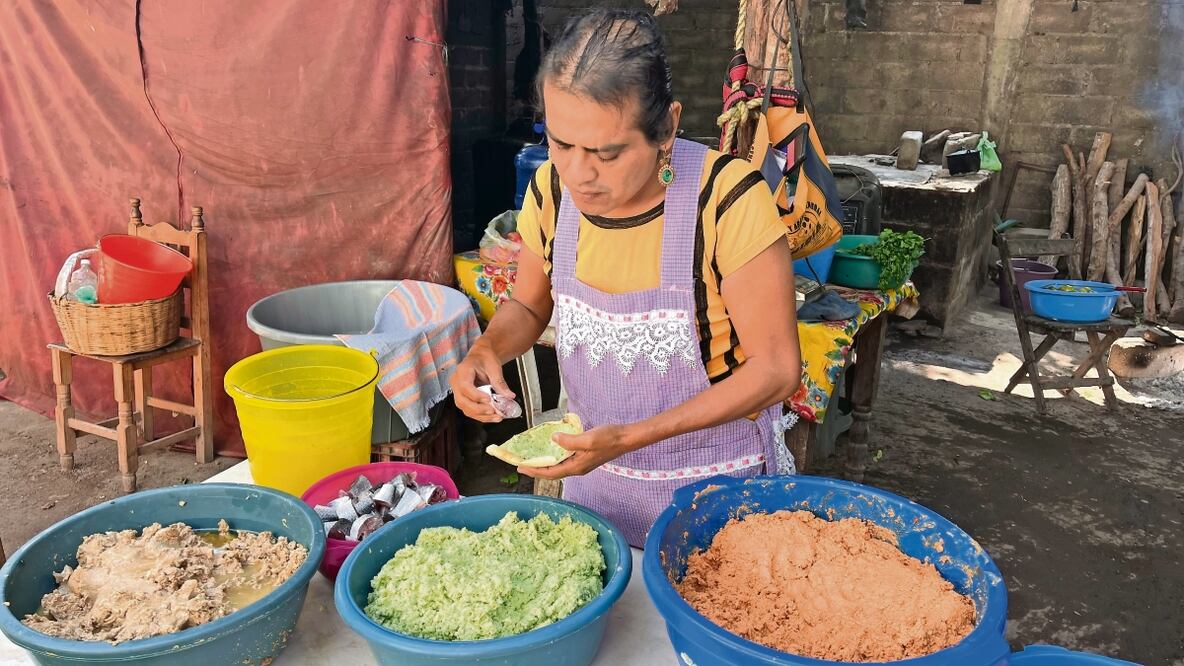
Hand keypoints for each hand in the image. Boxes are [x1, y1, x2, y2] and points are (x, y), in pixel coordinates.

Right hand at [451, 345, 513, 422]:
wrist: (481, 356)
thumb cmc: (484, 358)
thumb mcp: (494, 367)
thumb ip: (500, 382)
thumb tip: (509, 396)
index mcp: (463, 371)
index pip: (465, 386)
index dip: (476, 396)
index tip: (489, 400)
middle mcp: (457, 382)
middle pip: (462, 401)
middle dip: (479, 409)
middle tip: (493, 411)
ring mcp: (458, 391)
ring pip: (465, 408)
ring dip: (481, 416)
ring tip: (496, 416)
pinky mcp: (463, 398)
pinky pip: (469, 410)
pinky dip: (481, 415)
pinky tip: (492, 416)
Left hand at [518, 424, 637, 479]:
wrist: (626, 438)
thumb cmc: (609, 438)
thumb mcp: (588, 438)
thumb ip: (569, 441)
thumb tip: (554, 439)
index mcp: (576, 467)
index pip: (550, 473)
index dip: (534, 470)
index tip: (520, 467)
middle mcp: (577, 468)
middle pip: (552, 472)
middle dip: (536, 469)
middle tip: (521, 464)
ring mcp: (582, 463)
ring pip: (558, 467)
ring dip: (545, 464)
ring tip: (533, 458)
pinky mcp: (585, 457)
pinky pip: (565, 460)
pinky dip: (554, 457)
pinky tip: (551, 450)